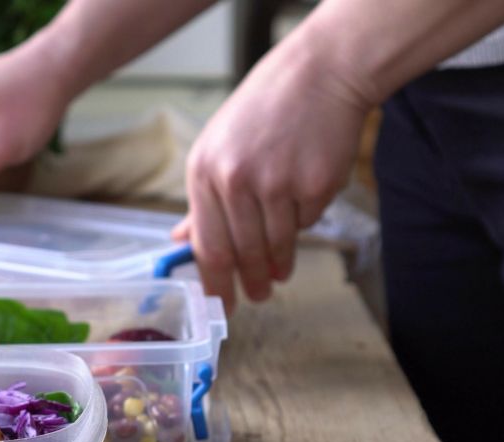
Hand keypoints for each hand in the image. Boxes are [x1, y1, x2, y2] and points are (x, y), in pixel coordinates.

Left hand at [174, 46, 371, 306]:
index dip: (215, 284)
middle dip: (251, 282)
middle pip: (243, 254)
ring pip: (278, 245)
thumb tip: (183, 240)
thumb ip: (203, 200)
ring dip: (280, 262)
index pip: (207, 247)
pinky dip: (305, 218)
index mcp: (203, 173)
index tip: (222, 306)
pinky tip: (304, 193)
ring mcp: (276, 184)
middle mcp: (235, 181)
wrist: (320, 74)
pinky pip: (308, 222)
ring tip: (281, 270)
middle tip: (257, 296)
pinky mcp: (314, 185)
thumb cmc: (265, 111)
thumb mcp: (218, 148)